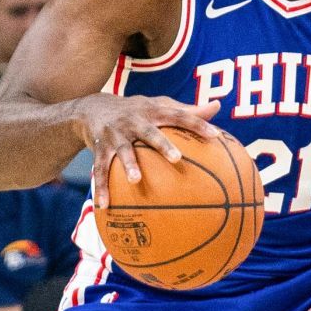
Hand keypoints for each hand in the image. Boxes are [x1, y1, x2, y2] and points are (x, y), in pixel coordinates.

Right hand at [74, 93, 222, 209]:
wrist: (92, 107)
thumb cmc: (137, 110)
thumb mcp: (159, 105)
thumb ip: (188, 109)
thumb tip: (217, 107)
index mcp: (152, 111)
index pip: (178, 115)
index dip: (197, 123)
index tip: (215, 135)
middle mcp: (134, 121)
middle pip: (149, 132)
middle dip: (162, 144)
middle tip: (176, 159)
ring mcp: (115, 135)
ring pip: (123, 150)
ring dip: (128, 165)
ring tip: (135, 180)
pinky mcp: (99, 148)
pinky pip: (100, 170)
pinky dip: (101, 188)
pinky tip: (104, 206)